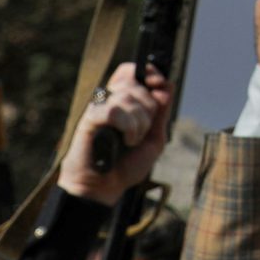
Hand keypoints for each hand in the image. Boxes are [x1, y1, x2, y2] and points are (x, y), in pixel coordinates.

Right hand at [58, 64, 172, 206]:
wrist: (105, 188)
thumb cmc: (127, 164)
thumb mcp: (154, 137)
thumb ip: (161, 112)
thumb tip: (169, 84)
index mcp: (122, 101)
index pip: (131, 71)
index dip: (148, 72)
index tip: (160, 83)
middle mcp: (108, 100)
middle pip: (137, 85)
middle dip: (149, 110)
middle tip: (140, 132)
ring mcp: (98, 107)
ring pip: (129, 98)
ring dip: (139, 124)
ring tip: (131, 141)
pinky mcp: (89, 118)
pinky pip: (115, 111)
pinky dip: (128, 128)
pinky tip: (124, 141)